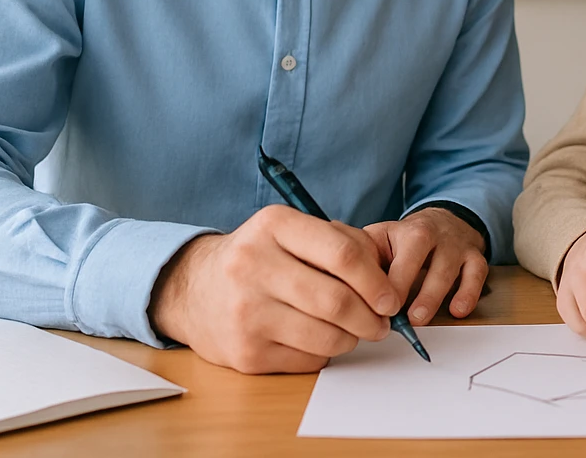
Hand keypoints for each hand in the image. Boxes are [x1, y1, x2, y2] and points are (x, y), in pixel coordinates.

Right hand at [148, 205, 399, 373]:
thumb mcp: (294, 232)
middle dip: (371, 317)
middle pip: (337, 301)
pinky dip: (324, 353)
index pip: (343, 254)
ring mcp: (245, 312)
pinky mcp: (245, 353)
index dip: (377, 280)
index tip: (391, 297)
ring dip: (352, 338)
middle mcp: (253, 265)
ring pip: (326, 336)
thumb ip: (342, 244)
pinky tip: (318, 339)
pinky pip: (307, 359)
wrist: (194, 289)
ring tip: (353, 331)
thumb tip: (387, 282)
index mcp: (274, 225)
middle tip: (381, 323)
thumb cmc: (262, 257)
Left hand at [363, 206, 488, 325]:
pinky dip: (469, 293)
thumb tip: (335, 276)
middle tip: (398, 315)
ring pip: (449, 269)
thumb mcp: (382, 238)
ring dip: (434, 296)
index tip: (378, 307)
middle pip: (422, 255)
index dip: (389, 283)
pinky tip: (458, 310)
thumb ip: (362, 256)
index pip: (398, 255)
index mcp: (408, 231)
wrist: (444, 222)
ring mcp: (456, 246)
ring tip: (420, 318)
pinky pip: (476, 274)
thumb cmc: (405, 240)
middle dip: (409, 286)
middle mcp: (433, 234)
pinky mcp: (475, 257)